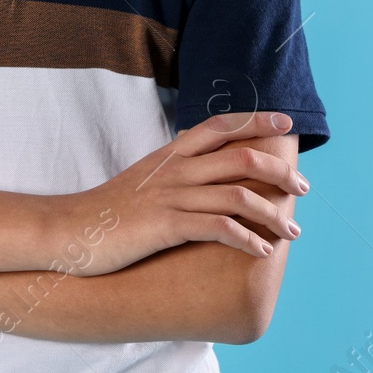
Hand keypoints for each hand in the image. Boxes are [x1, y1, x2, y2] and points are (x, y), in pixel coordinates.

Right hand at [57, 111, 308, 276]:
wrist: (70, 230)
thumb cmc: (109, 211)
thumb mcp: (145, 181)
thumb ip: (176, 172)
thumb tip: (207, 175)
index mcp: (171, 154)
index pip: (220, 125)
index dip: (256, 120)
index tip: (286, 124)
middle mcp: (175, 169)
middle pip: (240, 157)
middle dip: (279, 171)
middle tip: (302, 189)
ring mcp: (171, 196)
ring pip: (237, 195)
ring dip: (272, 213)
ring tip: (292, 232)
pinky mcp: (166, 226)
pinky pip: (217, 228)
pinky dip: (247, 239)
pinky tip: (261, 251)